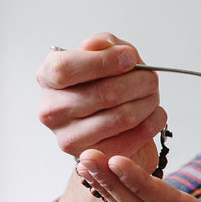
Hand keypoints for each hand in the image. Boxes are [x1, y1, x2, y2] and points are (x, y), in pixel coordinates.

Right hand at [36, 33, 167, 170]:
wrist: (111, 121)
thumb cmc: (104, 82)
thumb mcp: (105, 54)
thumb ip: (103, 43)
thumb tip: (96, 45)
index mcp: (48, 78)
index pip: (65, 69)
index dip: (104, 62)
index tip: (130, 58)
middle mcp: (52, 111)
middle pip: (104, 94)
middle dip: (138, 82)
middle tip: (151, 78)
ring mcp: (69, 138)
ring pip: (122, 117)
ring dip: (148, 102)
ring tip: (152, 94)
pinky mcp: (94, 157)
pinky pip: (133, 138)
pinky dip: (152, 122)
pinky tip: (153, 112)